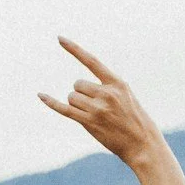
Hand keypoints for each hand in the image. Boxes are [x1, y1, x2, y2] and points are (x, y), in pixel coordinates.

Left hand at [38, 38, 164, 168]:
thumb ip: (109, 88)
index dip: (74, 49)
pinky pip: (65, 109)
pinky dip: (51, 102)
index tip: (59, 38)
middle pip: (77, 85)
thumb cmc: (137, 122)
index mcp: (117, 83)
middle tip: (97, 109)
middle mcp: (106, 93)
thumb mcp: (128, 97)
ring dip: (78, 106)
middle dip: (81, 94)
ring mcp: (97, 108)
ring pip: (72, 98)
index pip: (91, 61)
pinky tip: (40, 95)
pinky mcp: (89, 122)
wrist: (143, 145)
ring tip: (96, 118)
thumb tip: (81, 87)